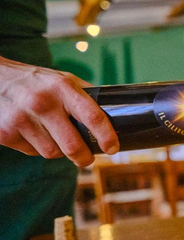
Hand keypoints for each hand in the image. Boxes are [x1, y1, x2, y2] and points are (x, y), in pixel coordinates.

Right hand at [0, 55, 118, 166]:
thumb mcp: (63, 80)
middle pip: (73, 146)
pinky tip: (33, 133)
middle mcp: (43, 103)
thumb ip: (86, 95)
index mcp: (63, 88)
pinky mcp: (5, 133)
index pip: (93, 116)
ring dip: (58, 151)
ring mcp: (22, 119)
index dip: (107, 137)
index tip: (113, 148)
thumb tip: (117, 111)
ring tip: (54, 137)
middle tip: (87, 159)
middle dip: (84, 158)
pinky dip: (37, 148)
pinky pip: (32, 152)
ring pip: (52, 153)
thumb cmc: (35, 81)